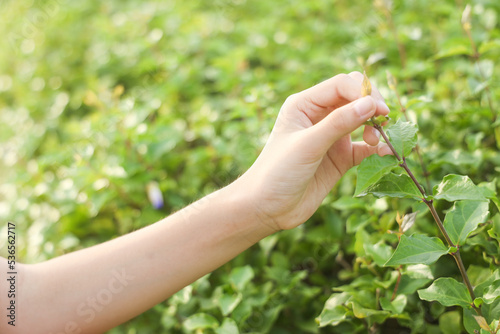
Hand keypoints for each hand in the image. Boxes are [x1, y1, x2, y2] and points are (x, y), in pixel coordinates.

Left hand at [237, 72, 391, 230]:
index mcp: (304, 104)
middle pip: (355, 98)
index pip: (341, 85)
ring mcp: (330, 137)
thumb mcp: (307, 144)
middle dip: (372, 106)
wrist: (266, 208)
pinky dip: (377, 149)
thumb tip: (371, 104)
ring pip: (362, 121)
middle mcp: (318, 116)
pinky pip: (365, 147)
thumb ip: (338, 123)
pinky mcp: (339, 158)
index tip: (378, 110)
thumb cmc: (277, 172)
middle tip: (383, 121)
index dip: (362, 92)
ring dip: (375, 127)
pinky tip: (385, 154)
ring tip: (377, 142)